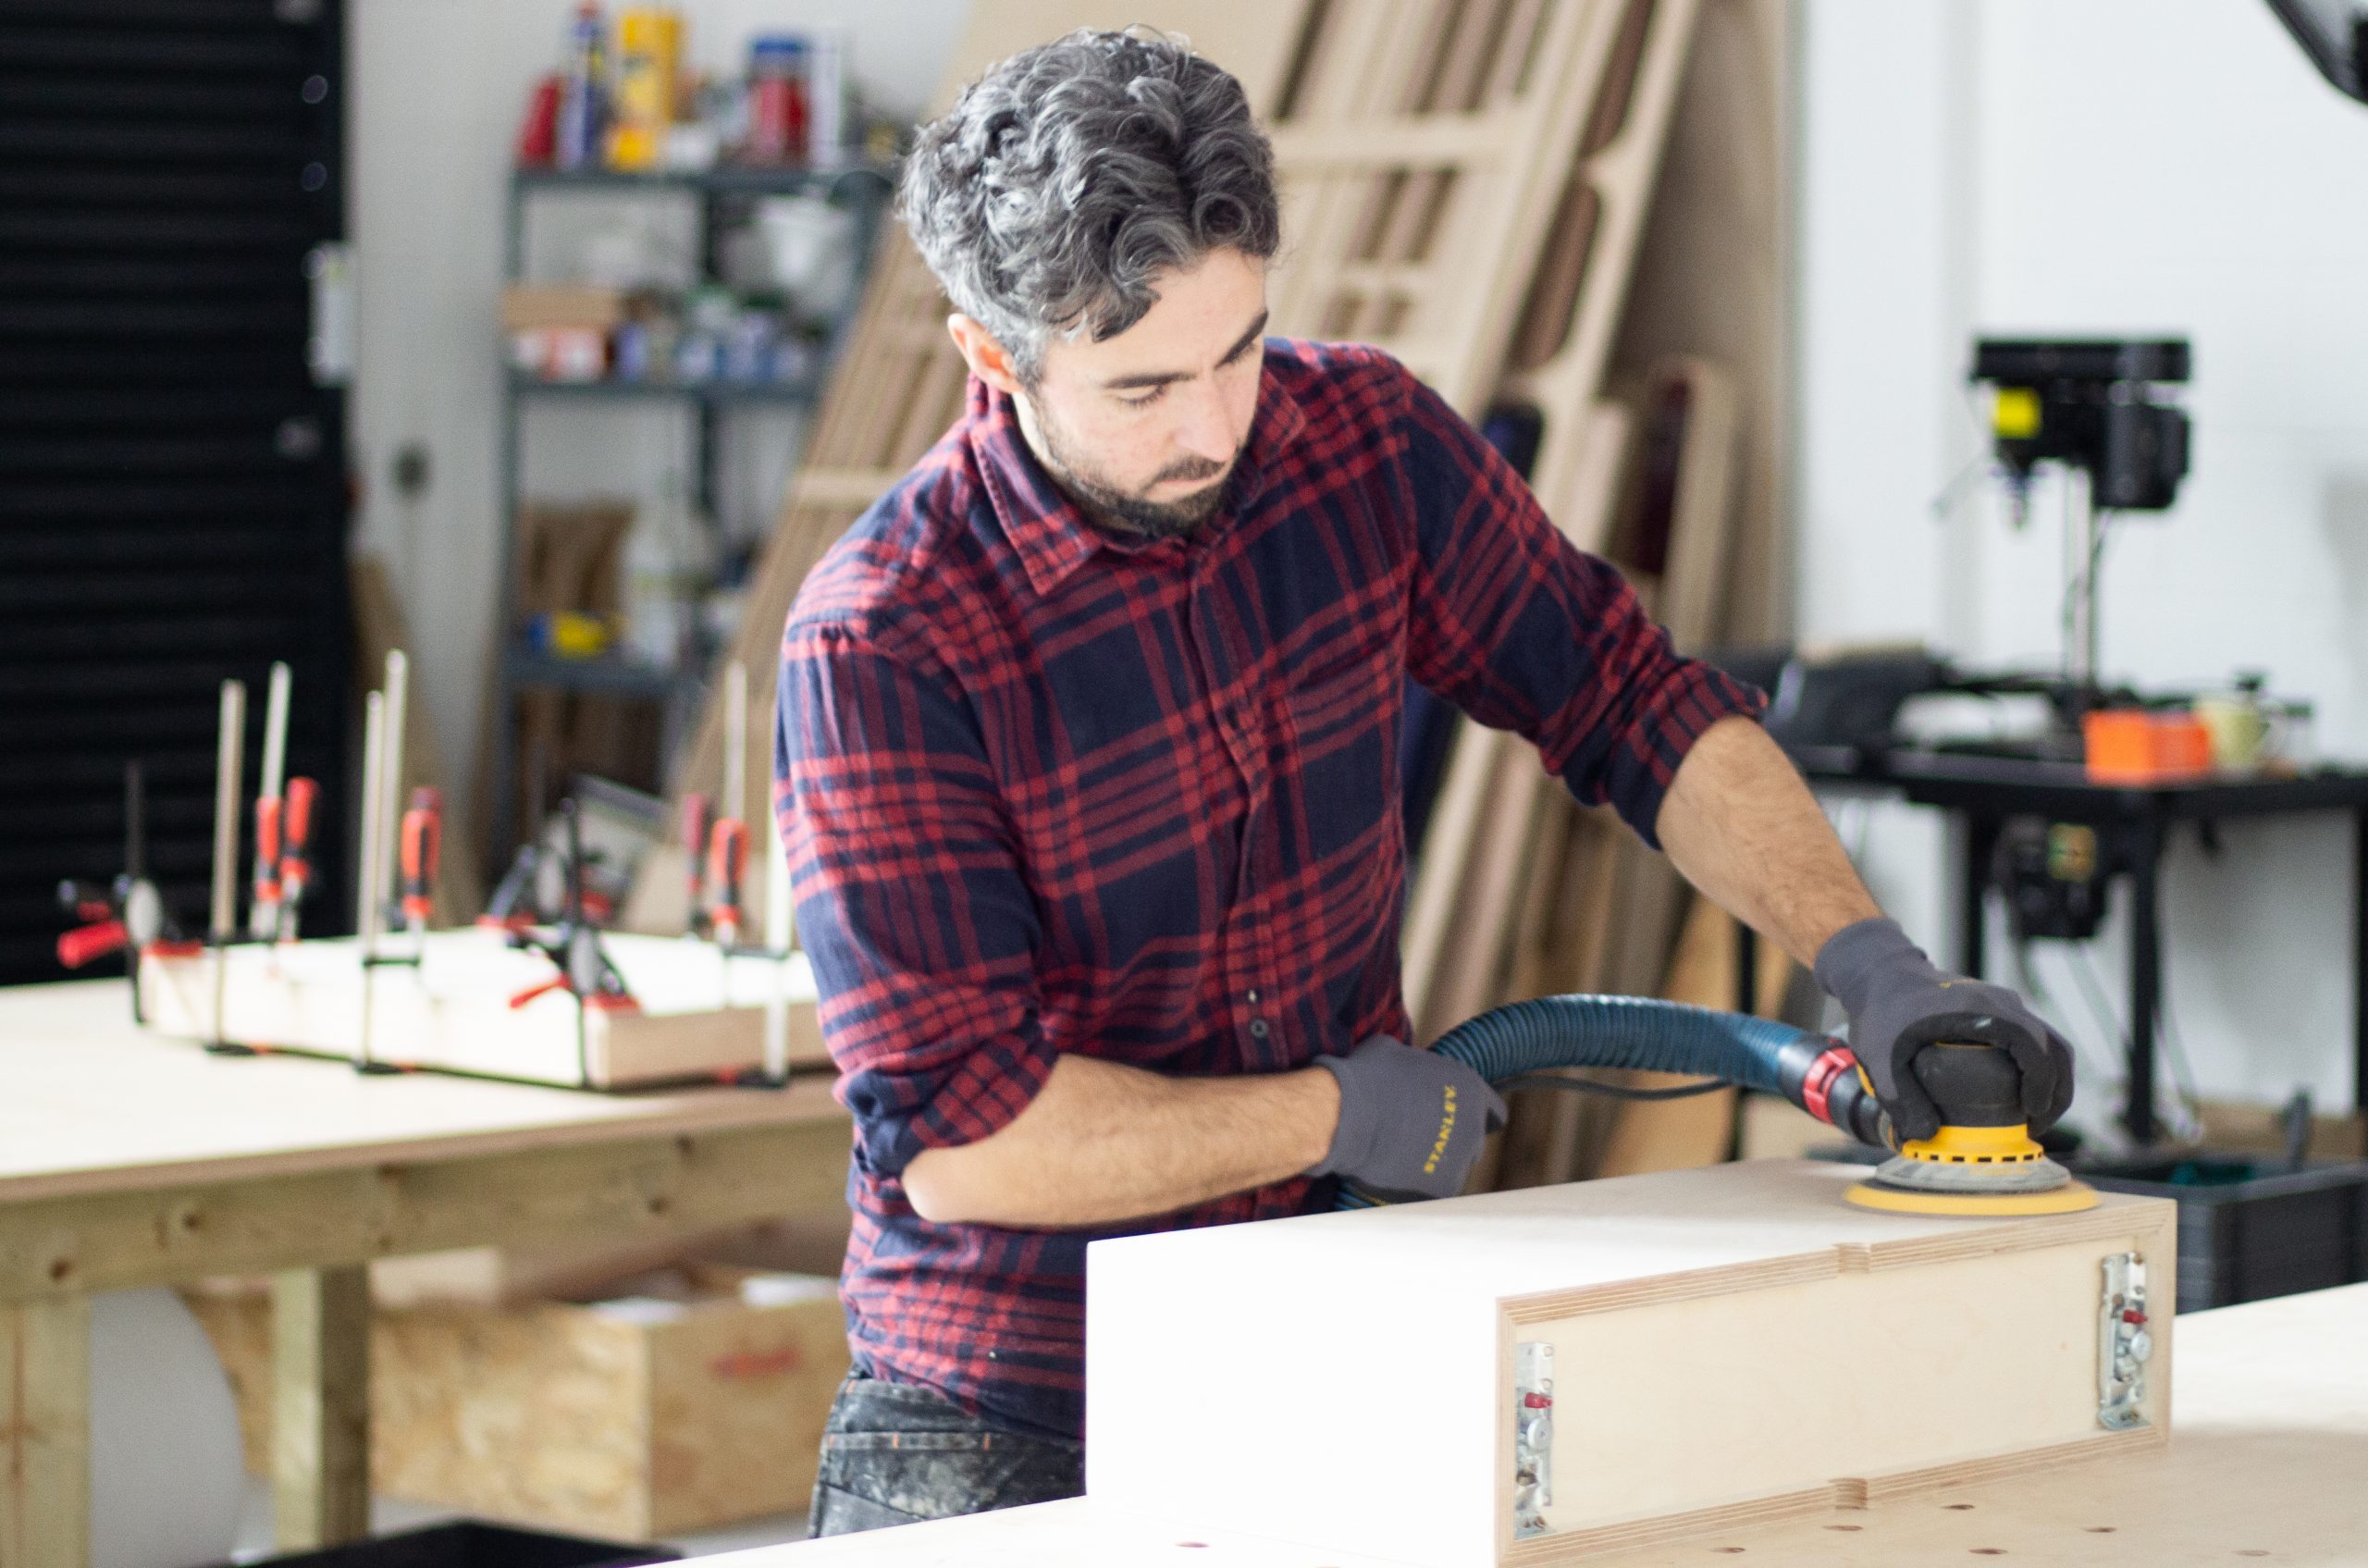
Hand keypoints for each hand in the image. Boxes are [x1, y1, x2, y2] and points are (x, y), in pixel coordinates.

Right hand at [1308, 1035, 1506, 1200]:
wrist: (1347, 1114)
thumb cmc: (1367, 1076)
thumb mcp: (1395, 1053)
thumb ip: (1416, 1066)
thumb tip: (1407, 1068)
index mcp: (1470, 1089)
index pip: (1493, 1112)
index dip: (1472, 1115)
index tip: (1454, 1120)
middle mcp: (1473, 1126)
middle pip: (1472, 1143)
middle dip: (1451, 1142)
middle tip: (1416, 1139)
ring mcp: (1459, 1161)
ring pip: (1451, 1169)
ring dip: (1433, 1165)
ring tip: (1397, 1158)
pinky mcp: (1440, 1189)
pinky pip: (1432, 1190)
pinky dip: (1416, 1186)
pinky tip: (1393, 1174)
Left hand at [1814, 917, 2075, 1143]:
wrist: (1879, 972)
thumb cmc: (1881, 1012)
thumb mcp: (1881, 1059)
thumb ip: (1901, 1099)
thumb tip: (1923, 1137)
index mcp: (1983, 1012)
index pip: (2036, 1047)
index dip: (2043, 1084)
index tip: (2031, 1115)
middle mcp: (2002, 1004)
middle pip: (2055, 1048)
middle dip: (2056, 1091)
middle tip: (2036, 1126)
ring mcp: (2003, 1004)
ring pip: (2049, 1043)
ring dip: (2051, 1080)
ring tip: (2032, 1117)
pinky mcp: (1998, 1010)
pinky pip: (2033, 1039)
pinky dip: (2037, 1067)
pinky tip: (2019, 1094)